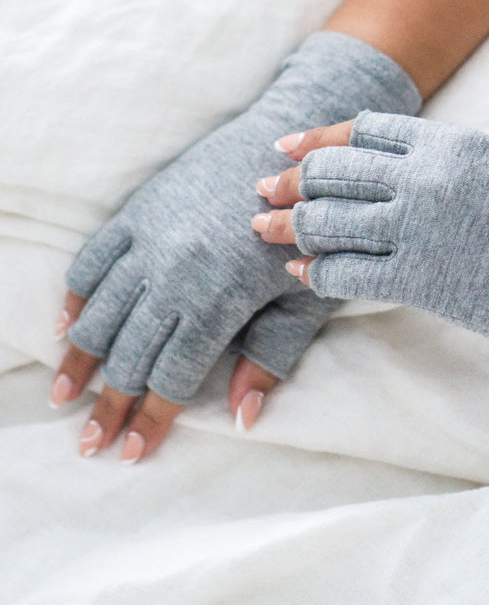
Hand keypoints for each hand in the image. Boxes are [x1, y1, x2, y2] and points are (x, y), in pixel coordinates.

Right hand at [49, 35, 419, 463]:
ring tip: (64, 396)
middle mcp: (175, 273)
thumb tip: (242, 418)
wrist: (292, 152)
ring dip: (80, 359)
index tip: (130, 452)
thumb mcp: (306, 297)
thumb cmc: (309, 230)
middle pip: (131, 353)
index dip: (152, 419)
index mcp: (219, 300)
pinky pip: (94, 259)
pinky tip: (67, 325)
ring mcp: (151, 239)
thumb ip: (272, 355)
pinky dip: (76, 295)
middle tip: (89, 442)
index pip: (174, 376)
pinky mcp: (140, 210)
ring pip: (103, 311)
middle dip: (109, 404)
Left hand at [255, 111, 488, 424]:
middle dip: (291, 180)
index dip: (319, 138)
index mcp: (453, 143)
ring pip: (331, 220)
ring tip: (262, 227)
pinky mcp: (422, 282)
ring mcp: (423, 229)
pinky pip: (349, 272)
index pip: (365, 130)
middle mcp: (430, 178)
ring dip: (290, 224)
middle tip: (261, 189)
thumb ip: (454, 164)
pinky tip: (300, 271)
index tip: (287, 147)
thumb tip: (409, 168)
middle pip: (336, 171)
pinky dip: (317, 271)